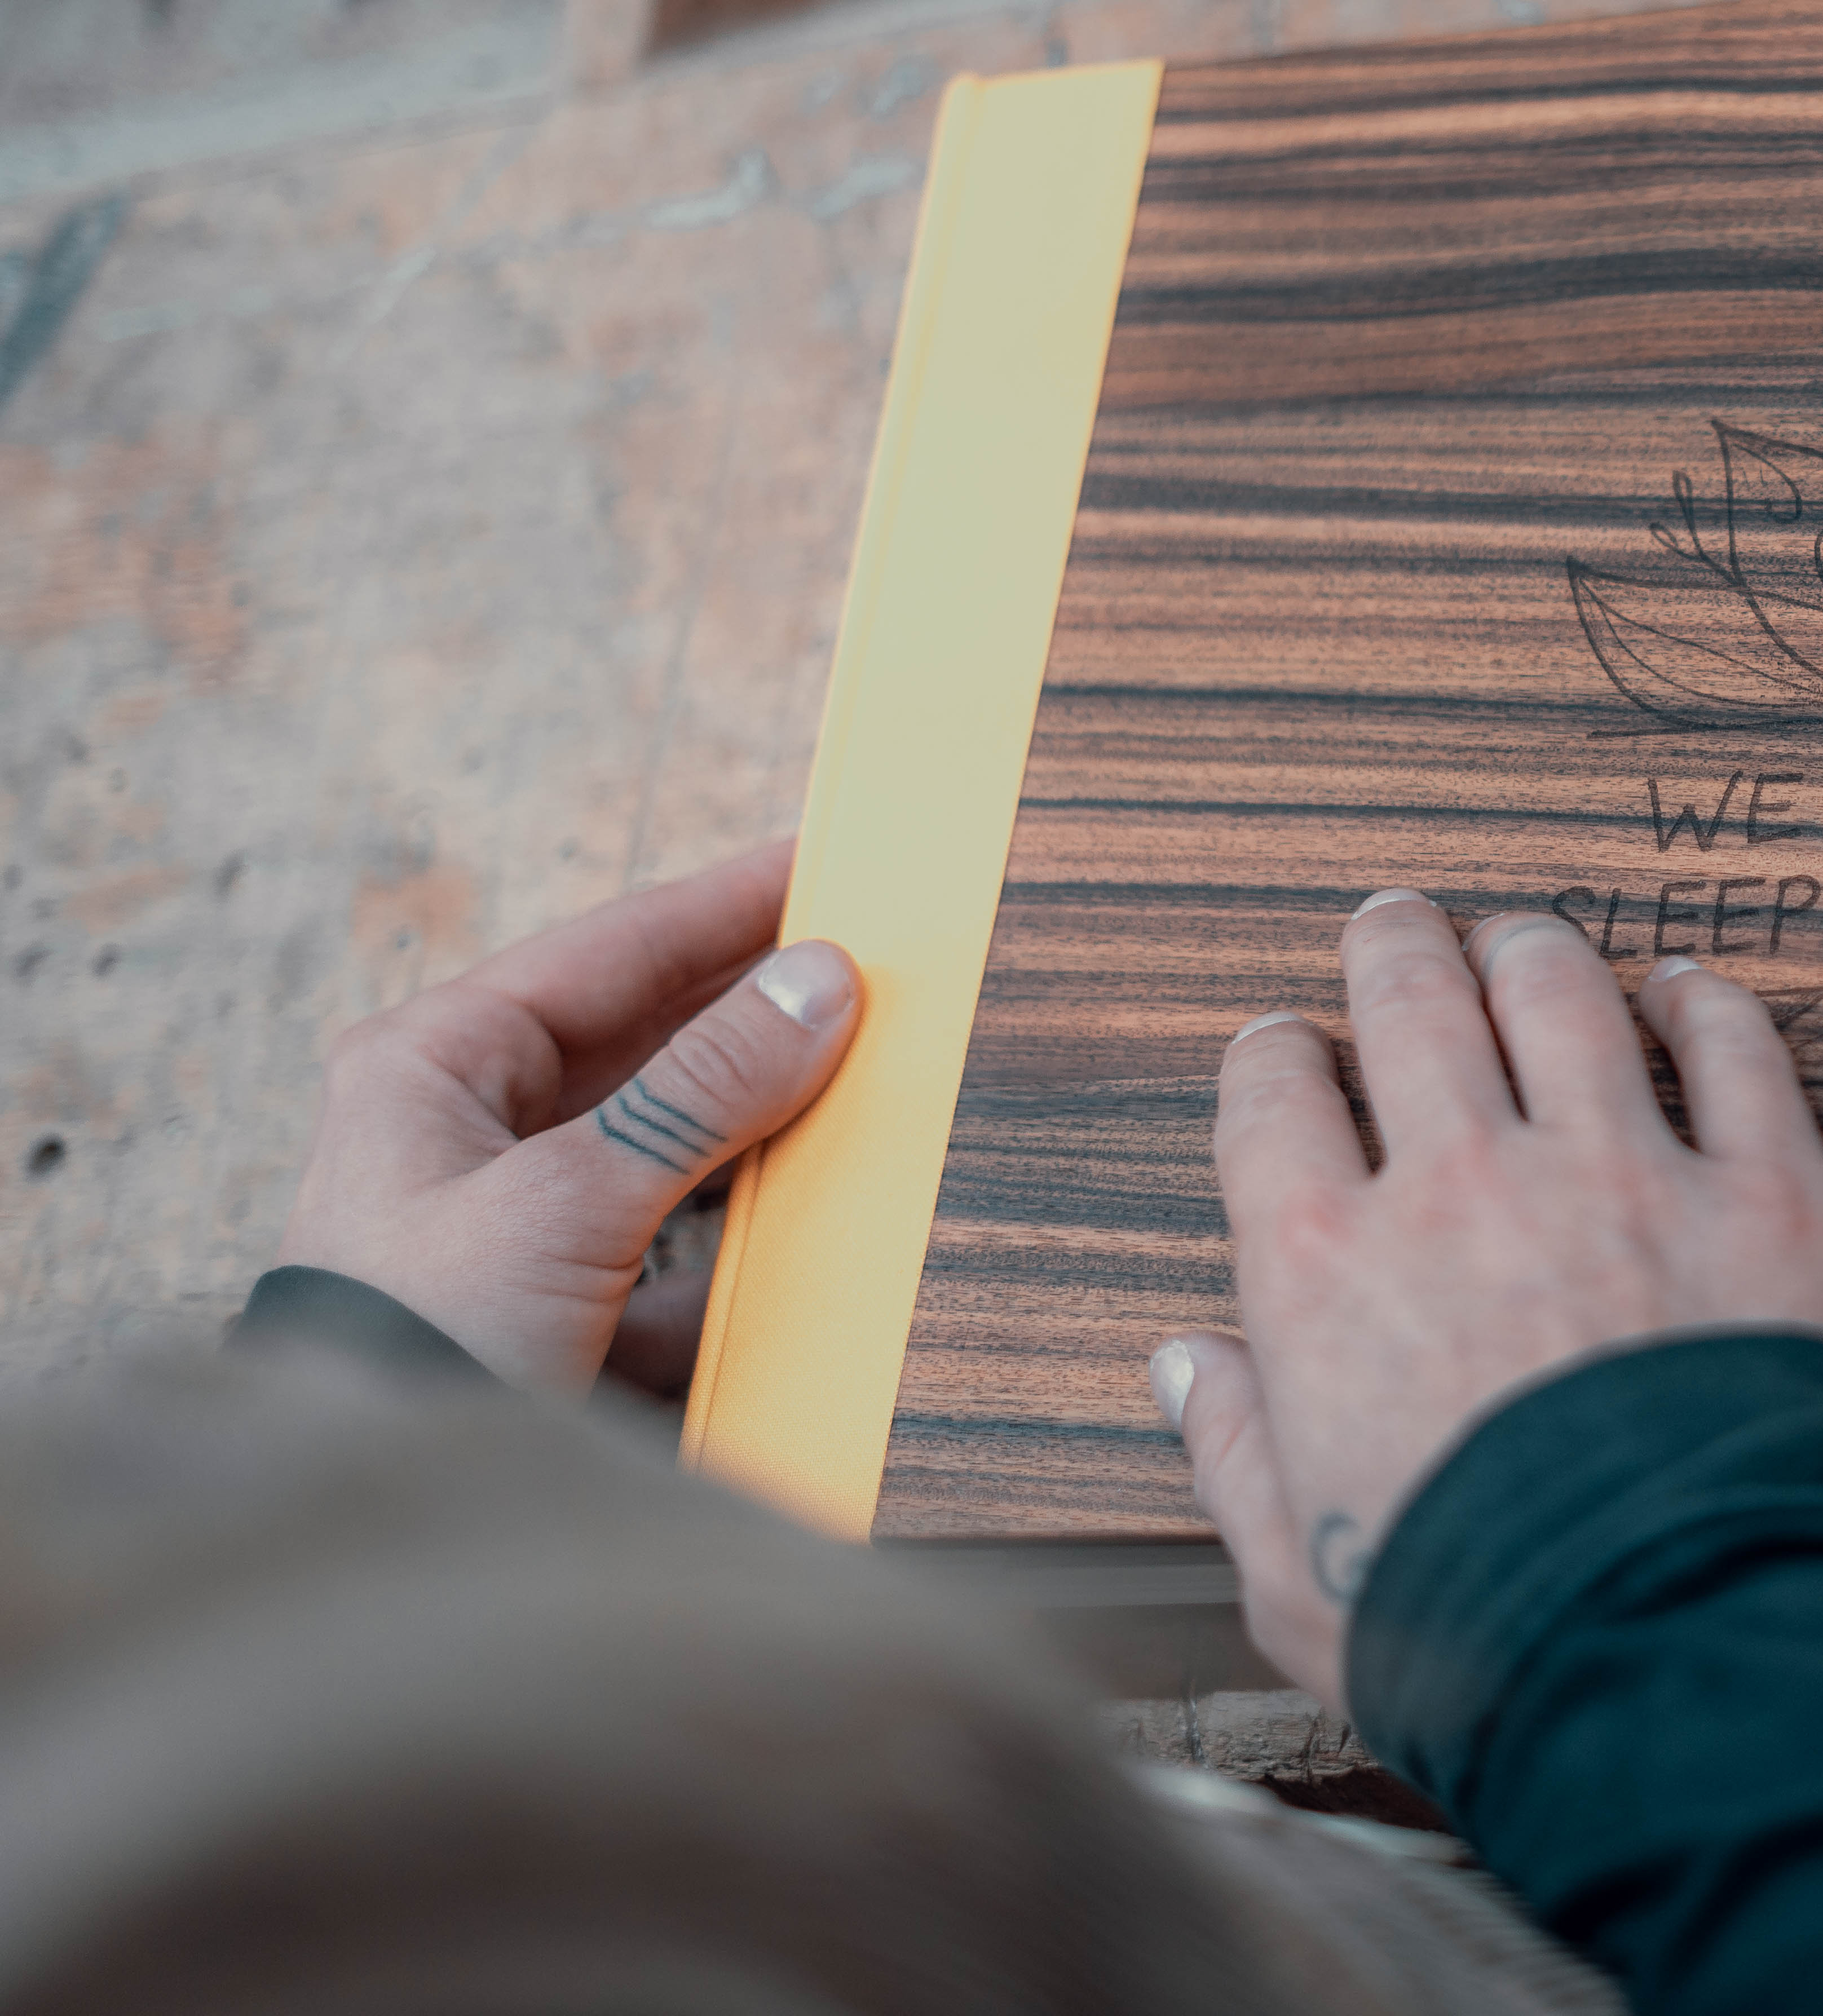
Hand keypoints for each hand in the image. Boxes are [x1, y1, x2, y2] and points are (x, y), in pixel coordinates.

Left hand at [274, 841, 861, 1394]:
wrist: (374, 1529)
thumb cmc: (419, 1344)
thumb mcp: (571, 1198)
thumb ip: (705, 1089)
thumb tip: (824, 981)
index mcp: (440, 1066)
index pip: (614, 950)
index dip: (726, 904)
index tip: (830, 861)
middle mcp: (475, 1132)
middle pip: (650, 1041)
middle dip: (760, 1013)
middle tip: (879, 969)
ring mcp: (522, 1226)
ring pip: (674, 1144)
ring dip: (764, 1128)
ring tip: (869, 1087)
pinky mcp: (566, 1311)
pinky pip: (679, 1255)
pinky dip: (746, 1249)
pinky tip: (818, 1235)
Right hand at [1155, 890, 1822, 1707]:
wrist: (1667, 1654)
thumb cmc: (1475, 1635)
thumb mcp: (1295, 1578)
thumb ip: (1232, 1457)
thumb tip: (1184, 1366)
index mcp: (1328, 1273)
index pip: (1273, 1100)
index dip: (1273, 1058)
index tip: (1282, 1045)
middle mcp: (1462, 1189)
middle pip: (1411, 1001)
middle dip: (1394, 946)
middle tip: (1397, 924)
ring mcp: (1621, 1174)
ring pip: (1561, 991)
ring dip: (1532, 949)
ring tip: (1525, 939)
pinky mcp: (1764, 1194)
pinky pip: (1735, 1051)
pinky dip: (1704, 1003)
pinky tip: (1689, 989)